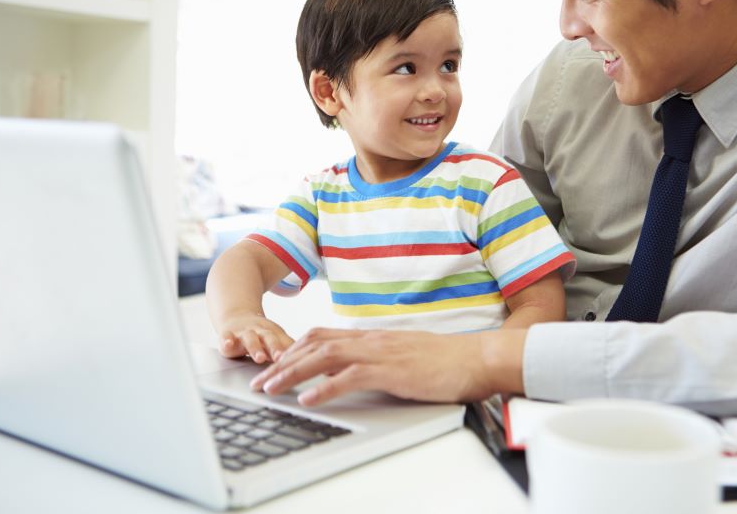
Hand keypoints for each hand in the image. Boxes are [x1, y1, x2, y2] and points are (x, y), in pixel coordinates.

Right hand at [218, 313, 294, 363]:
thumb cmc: (261, 333)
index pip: (285, 343)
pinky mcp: (227, 335)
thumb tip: (311, 360)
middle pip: (270, 339)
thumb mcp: (276, 338)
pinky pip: (225, 337)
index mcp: (275, 334)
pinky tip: (227, 345)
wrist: (237, 316)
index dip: (291, 351)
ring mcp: (243, 333)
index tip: (299, 359)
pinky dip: (226, 341)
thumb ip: (289, 347)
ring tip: (259, 358)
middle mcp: (260, 332)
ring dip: (255, 348)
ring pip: (250, 339)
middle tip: (281, 358)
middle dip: (275, 349)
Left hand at [250, 327, 527, 406]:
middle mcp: (371, 340)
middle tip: (259, 380)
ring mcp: (380, 353)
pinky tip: (308, 400)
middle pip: (314, 344)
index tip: (274, 362)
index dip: (294, 348)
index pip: (323, 335)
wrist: (477, 358)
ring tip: (270, 388)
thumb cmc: (447, 361)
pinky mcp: (392, 371)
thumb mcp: (404, 357)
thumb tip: (352, 372)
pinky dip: (324, 389)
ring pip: (324, 357)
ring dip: (292, 374)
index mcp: (374, 337)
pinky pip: (350, 377)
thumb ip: (377, 360)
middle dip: (282, 362)